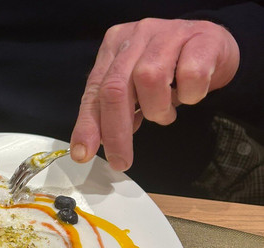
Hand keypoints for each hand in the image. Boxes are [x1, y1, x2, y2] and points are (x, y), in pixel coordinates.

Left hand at [70, 18, 239, 170]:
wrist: (215, 45)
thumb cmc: (170, 71)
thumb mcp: (136, 89)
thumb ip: (117, 108)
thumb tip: (103, 140)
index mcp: (114, 47)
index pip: (94, 91)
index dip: (88, 124)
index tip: (84, 153)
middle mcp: (136, 36)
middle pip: (115, 88)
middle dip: (116, 131)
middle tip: (121, 162)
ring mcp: (168, 33)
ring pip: (150, 78)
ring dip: (157, 109)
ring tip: (165, 114)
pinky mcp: (202, 37)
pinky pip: (191, 75)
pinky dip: (189, 95)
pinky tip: (190, 94)